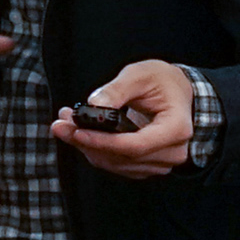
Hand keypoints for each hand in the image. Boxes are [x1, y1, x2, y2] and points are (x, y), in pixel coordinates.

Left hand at [57, 60, 196, 176]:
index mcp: (176, 128)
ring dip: (88, 148)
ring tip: (67, 125)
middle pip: (122, 158)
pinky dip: (97, 151)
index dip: (103, 142)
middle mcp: (172, 152)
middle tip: (61, 125)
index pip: (135, 145)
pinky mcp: (148, 165)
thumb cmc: (164, 81)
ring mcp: (161, 163)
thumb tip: (92, 106)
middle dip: (87, 143)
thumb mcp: (140, 74)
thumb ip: (116, 90)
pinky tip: (82, 135)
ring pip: (116, 164)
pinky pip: (118, 165)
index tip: (77, 132)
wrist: (178, 93)